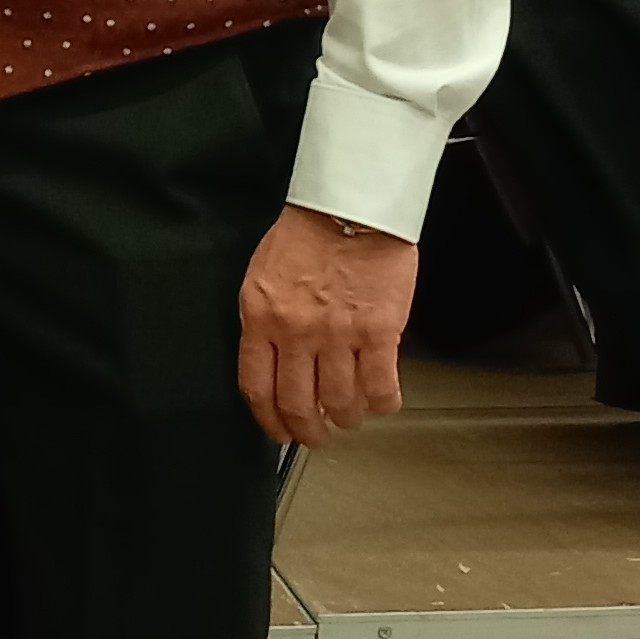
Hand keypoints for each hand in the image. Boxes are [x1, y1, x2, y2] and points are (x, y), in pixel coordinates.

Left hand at [238, 206, 414, 446]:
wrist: (352, 204)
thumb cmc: (310, 232)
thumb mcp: (263, 275)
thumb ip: (265, 320)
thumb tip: (272, 362)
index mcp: (261, 317)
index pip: (257, 388)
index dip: (269, 421)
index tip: (280, 431)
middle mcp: (296, 332)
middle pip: (298, 405)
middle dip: (309, 431)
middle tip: (318, 435)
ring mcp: (338, 334)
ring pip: (340, 402)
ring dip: (347, 417)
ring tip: (351, 414)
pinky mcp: (378, 331)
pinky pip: (380, 387)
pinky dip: (382, 403)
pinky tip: (382, 400)